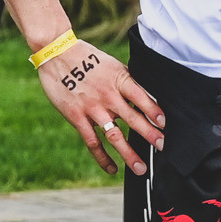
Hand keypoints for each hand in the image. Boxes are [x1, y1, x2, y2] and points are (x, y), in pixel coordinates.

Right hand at [36, 38, 164, 176]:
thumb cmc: (87, 58)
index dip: (154, 110)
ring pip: (114, 135)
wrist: (56, 53)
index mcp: (119, 79)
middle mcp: (107, 95)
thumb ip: (128, 82)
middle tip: (162, 147)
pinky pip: (92, 142)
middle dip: (149, 134)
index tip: (164, 123)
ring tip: (140, 168)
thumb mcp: (112, 65)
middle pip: (132, 118)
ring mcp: (92, 108)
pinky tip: (113, 168)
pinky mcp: (76, 117)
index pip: (141, 97)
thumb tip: (148, 98)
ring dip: (129, 153)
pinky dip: (103, 157)